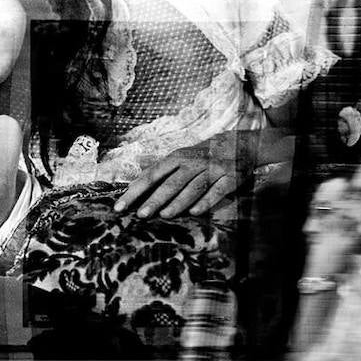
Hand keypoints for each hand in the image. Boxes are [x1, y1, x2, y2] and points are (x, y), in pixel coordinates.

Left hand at [114, 134, 251, 218]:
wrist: (239, 144)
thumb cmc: (202, 155)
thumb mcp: (181, 156)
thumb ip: (160, 170)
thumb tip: (134, 183)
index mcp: (177, 157)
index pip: (152, 175)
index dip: (135, 190)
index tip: (120, 206)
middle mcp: (193, 162)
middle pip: (171, 183)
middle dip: (155, 199)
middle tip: (141, 214)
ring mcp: (212, 170)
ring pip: (193, 187)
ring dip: (178, 201)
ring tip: (164, 215)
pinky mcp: (230, 178)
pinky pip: (217, 191)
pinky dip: (206, 201)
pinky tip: (195, 212)